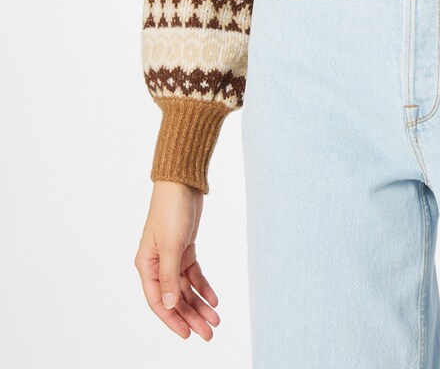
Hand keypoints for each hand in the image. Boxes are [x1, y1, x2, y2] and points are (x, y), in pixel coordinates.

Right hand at [134, 180, 219, 340]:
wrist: (183, 182)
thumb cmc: (171, 209)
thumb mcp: (171, 245)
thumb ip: (170, 276)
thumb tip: (170, 305)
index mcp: (146, 265)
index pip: (159, 301)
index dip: (173, 320)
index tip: (187, 334)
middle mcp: (157, 264)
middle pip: (175, 298)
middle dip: (191, 316)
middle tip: (208, 333)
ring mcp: (171, 257)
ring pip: (186, 288)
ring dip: (200, 304)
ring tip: (215, 320)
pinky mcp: (184, 249)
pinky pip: (194, 274)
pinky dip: (204, 286)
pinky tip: (214, 299)